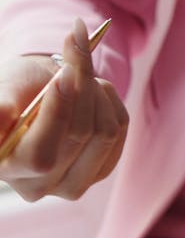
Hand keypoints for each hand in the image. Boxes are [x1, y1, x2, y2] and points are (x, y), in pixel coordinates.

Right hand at [0, 18, 128, 200]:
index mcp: (6, 166)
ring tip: (80, 72)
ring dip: (98, 91)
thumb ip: (2, 105)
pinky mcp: (99, 172)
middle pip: (79, 136)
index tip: (63, 74)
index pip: (40, 155)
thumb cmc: (14, 91)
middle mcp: (37, 186)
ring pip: (105, 132)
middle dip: (81, 86)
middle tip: (74, 51)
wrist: (36, 94)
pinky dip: (110, 101)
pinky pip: (120, 129)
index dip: (57, 113)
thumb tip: (2, 115)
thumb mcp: (5, 89)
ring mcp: (71, 185)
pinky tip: (92, 91)